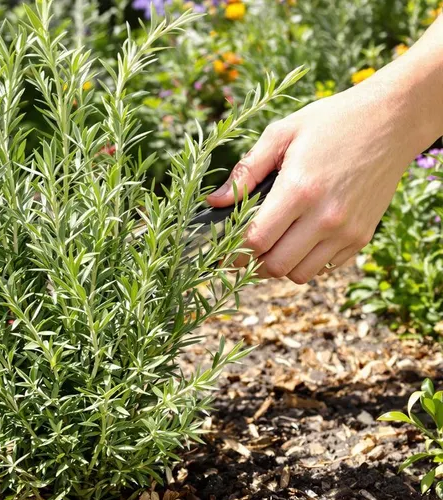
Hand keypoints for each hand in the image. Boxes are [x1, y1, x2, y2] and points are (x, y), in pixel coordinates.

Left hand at [207, 81, 435, 283]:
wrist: (391, 120)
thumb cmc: (331, 122)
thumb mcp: (281, 134)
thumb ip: (245, 171)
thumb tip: (214, 203)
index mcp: (299, 189)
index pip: (256, 240)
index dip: (232, 250)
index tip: (220, 248)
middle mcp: (325, 217)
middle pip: (275, 265)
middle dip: (250, 263)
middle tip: (240, 251)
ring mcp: (347, 230)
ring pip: (300, 274)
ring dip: (279, 266)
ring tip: (270, 246)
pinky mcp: (363, 236)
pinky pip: (325, 268)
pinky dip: (306, 262)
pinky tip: (299, 240)